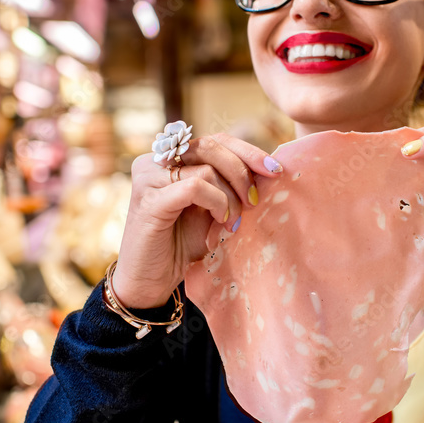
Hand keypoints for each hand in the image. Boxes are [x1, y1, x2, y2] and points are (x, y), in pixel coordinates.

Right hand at [113, 133, 283, 308]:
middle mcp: (154, 161)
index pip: (214, 141)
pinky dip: (216, 202)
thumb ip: (227, 186)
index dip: (247, 151)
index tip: (275, 170)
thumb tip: (267, 169)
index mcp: (169, 158)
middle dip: (242, 171)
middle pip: (210, 146)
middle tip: (254, 200)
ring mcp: (148, 178)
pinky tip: (220, 221)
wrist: (149, 281)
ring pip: (206, 168)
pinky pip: (195, 187)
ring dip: (230, 196)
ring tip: (232, 222)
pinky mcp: (148, 200)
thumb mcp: (211, 209)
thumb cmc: (180, 246)